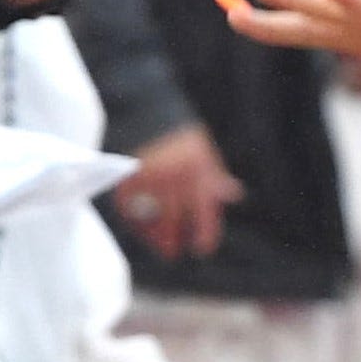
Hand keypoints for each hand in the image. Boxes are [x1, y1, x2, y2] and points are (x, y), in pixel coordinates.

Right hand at [118, 123, 243, 260]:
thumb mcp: (203, 151)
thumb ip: (214, 175)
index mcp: (198, 170)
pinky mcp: (126, 176)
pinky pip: (129, 207)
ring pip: (150, 216)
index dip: (205, 231)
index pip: (204, 208)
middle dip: (173, 238)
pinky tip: (139, 228)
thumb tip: (234, 194)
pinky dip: (133, 220)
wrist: (144, 108)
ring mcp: (149, 176)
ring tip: (156, 246)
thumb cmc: (178, 133)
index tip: (203, 249)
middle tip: (172, 253)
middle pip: (174, 217)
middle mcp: (174, 175)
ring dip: (153, 235)